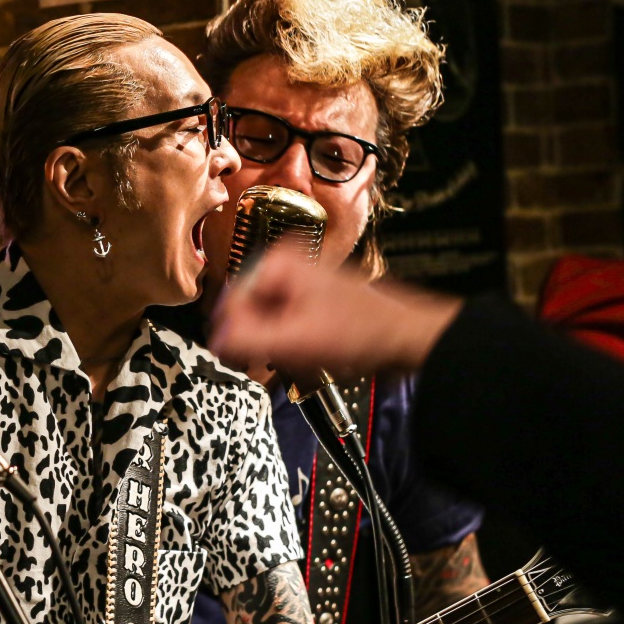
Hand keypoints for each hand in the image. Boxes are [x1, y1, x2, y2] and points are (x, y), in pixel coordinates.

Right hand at [209, 255, 461, 383]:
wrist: (409, 339)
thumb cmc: (363, 332)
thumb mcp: (294, 340)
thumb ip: (246, 340)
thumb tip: (214, 342)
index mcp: (279, 261)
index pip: (230, 301)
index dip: (234, 334)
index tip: (240, 357)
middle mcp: (288, 265)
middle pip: (248, 312)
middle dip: (262, 342)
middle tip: (280, 361)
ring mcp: (302, 284)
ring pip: (267, 323)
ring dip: (279, 349)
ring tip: (302, 362)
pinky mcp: (314, 303)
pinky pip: (287, 328)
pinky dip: (294, 348)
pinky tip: (311, 360)